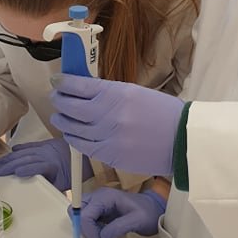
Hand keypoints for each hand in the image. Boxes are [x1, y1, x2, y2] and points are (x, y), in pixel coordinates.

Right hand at [0, 139, 92, 191]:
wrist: (83, 158)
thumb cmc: (72, 174)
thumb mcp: (62, 185)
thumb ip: (49, 187)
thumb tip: (35, 195)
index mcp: (53, 165)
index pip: (37, 166)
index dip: (26, 169)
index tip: (15, 172)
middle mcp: (48, 154)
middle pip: (26, 158)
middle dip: (11, 164)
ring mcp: (46, 148)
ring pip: (25, 151)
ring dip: (11, 157)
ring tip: (0, 162)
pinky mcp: (45, 143)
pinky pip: (31, 145)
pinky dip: (21, 148)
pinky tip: (12, 151)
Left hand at [50, 75, 184, 176]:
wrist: (181, 140)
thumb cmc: (162, 113)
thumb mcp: (134, 93)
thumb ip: (108, 92)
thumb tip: (83, 91)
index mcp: (116, 94)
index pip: (79, 86)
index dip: (63, 83)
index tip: (57, 80)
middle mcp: (109, 115)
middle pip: (70, 107)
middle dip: (59, 101)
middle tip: (56, 98)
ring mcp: (108, 137)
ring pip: (73, 129)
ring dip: (63, 121)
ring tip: (60, 117)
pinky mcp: (110, 156)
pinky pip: (83, 146)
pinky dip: (74, 139)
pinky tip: (72, 134)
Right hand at [75, 187, 166, 237]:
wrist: (154, 210)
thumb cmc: (148, 213)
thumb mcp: (137, 221)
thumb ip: (118, 228)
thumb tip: (102, 237)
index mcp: (106, 197)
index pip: (85, 213)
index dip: (88, 231)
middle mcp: (98, 198)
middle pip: (76, 211)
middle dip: (84, 229)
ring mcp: (98, 204)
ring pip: (80, 217)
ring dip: (88, 231)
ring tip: (104, 237)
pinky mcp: (99, 212)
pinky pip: (87, 221)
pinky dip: (92, 231)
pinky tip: (105, 235)